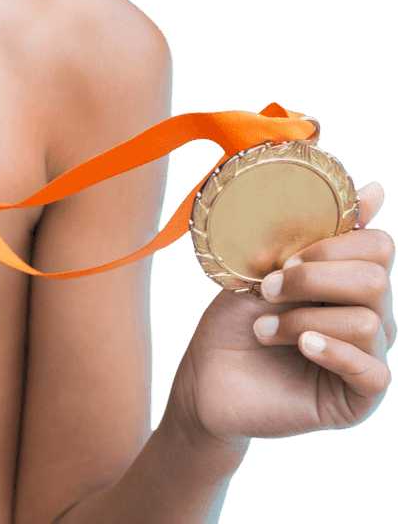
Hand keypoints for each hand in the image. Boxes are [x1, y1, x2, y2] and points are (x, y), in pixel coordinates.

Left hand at [169, 181, 393, 446]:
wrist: (206, 377)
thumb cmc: (235, 320)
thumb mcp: (265, 268)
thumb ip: (310, 233)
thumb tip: (376, 189)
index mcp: (348, 280)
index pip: (379, 247)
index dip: (332, 246)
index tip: (284, 258)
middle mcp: (369, 316)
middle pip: (376, 280)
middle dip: (313, 279)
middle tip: (268, 289)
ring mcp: (367, 357)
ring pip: (368, 322)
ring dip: (303, 319)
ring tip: (264, 329)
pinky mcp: (360, 397)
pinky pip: (372, 370)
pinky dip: (333, 351)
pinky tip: (302, 346)